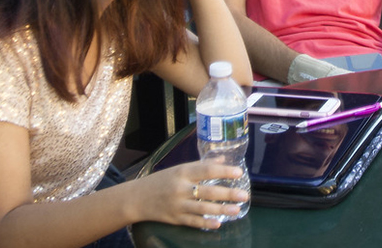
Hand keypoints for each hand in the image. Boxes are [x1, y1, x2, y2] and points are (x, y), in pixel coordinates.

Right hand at [134, 161, 248, 229]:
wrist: (137, 198)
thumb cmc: (161, 181)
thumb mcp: (179, 169)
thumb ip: (202, 165)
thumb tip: (224, 159)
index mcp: (182, 172)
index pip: (206, 170)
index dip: (224, 171)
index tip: (239, 172)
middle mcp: (181, 188)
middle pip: (208, 191)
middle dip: (228, 194)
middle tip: (244, 195)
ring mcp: (178, 205)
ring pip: (203, 208)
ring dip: (222, 210)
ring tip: (237, 210)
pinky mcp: (175, 218)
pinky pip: (193, 221)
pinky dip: (206, 223)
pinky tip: (218, 223)